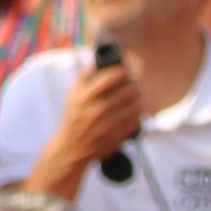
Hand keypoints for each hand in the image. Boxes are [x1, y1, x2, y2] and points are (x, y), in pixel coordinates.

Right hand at [50, 61, 143, 176]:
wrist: (71, 148)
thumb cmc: (72, 118)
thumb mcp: (72, 95)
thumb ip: (84, 77)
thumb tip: (97, 61)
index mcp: (84, 98)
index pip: (110, 78)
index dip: (122, 72)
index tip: (126, 71)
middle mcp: (95, 111)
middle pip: (126, 91)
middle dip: (134, 85)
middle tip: (135, 83)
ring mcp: (106, 126)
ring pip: (134, 107)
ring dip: (139, 99)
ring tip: (137, 96)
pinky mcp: (115, 138)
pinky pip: (135, 122)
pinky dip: (139, 114)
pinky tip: (137, 110)